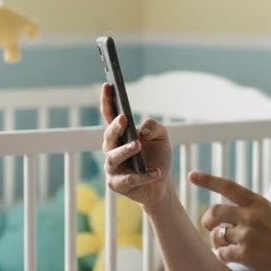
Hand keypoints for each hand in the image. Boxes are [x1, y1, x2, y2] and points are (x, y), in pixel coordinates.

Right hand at [101, 82, 170, 208]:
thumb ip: (154, 127)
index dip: (107, 100)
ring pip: (112, 158)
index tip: (108, 85)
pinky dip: (143, 176)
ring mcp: (113, 168)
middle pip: (108, 136)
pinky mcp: (117, 185)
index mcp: (120, 134)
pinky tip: (156, 172)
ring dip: (125, 150)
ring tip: (138, 145)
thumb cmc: (158, 156)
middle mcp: (112, 149)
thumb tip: (142, 131)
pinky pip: (127, 180)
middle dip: (114, 127)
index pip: (110, 115)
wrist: (162, 184)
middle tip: (124, 119)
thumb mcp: (162, 136)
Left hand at [190, 171, 270, 270]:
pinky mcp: (246, 254)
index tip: (191, 175)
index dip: (207, 180)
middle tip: (210, 228)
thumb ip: (250, 211)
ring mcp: (248, 234)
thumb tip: (221, 215)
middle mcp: (251, 215)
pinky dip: (223, 256)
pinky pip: (221, 253)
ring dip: (218, 243)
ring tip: (229, 248)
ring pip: (217, 236)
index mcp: (259, 202)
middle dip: (207, 221)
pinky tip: (234, 259)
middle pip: (214, 212)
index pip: (228, 187)